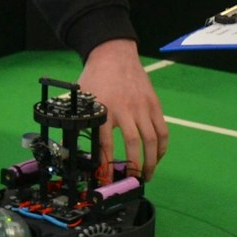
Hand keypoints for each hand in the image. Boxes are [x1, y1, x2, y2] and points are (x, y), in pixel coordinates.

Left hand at [77, 39, 166, 179]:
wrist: (114, 55)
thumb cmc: (94, 79)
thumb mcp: (82, 99)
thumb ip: (81, 121)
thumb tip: (73, 148)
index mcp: (103, 110)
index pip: (105, 144)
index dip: (107, 165)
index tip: (107, 180)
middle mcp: (124, 109)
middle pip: (133, 143)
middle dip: (135, 166)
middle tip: (133, 181)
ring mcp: (142, 106)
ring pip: (152, 139)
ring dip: (151, 161)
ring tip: (147, 175)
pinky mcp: (154, 104)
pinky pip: (162, 129)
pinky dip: (162, 146)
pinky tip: (158, 156)